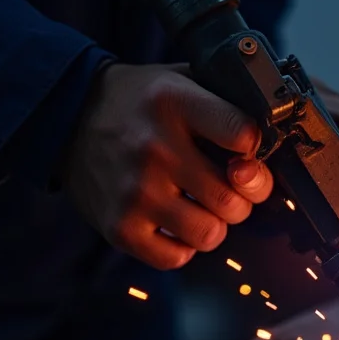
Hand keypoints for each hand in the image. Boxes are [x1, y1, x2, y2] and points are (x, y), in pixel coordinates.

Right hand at [61, 63, 272, 269]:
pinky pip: (177, 258)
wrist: (65, 115)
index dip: (257, 151)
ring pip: (211, 235)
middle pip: (234, 200)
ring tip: (200, 205)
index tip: (249, 152)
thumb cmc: (138, 103)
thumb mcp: (181, 81)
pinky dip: (183, 247)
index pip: (244, 136)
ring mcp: (135, 192)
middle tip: (228, 188)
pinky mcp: (119, 227)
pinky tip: (174, 222)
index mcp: (175, 104)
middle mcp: (155, 149)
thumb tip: (274, 140)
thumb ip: (227, 104)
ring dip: (214, 225)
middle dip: (242, 200)